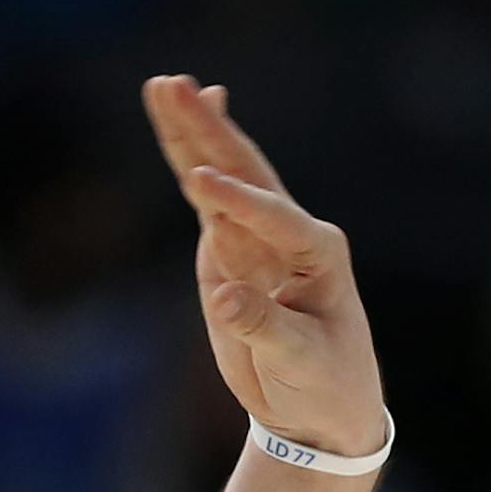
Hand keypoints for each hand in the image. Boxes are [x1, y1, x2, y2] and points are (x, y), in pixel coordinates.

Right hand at [142, 75, 386, 455]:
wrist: (320, 407)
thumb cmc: (323, 383)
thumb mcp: (299, 362)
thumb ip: (265, 328)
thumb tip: (225, 299)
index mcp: (320, 256)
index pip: (276, 219)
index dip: (239, 202)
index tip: (200, 183)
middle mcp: (291, 236)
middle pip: (246, 174)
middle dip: (212, 131)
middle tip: (178, 85)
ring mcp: (257, 239)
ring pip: (222, 176)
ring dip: (195, 132)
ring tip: (167, 84)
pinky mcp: (230, 251)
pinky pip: (206, 201)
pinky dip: (192, 162)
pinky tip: (184, 124)